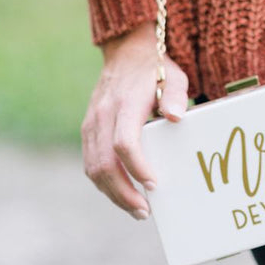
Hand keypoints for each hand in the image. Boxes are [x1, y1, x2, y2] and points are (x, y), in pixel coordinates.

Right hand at [82, 20, 188, 217]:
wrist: (126, 52)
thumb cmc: (156, 69)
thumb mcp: (174, 76)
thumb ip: (176, 96)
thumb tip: (176, 118)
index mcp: (125, 103)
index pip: (124, 143)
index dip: (137, 167)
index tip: (154, 185)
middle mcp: (103, 115)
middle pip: (104, 164)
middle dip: (123, 193)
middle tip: (145, 211)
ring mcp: (91, 123)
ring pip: (93, 168)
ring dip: (113, 193)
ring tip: (136, 208)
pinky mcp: (88, 129)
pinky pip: (90, 162)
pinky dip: (104, 182)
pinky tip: (122, 192)